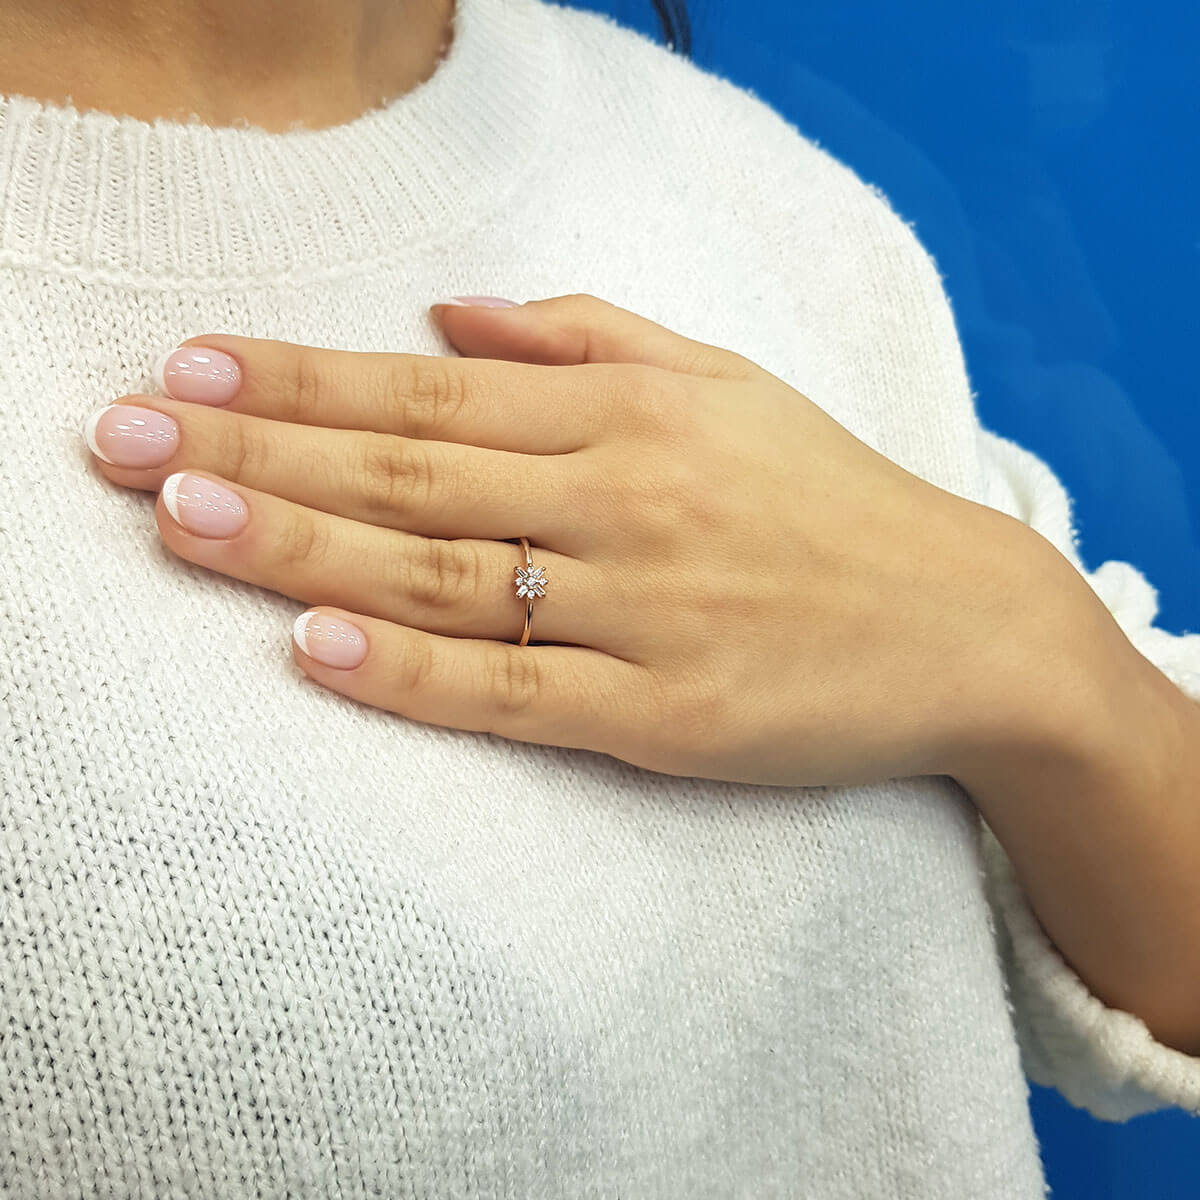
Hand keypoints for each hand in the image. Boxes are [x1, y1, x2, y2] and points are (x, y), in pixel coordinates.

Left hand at [83, 293, 1041, 786]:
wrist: (966, 622)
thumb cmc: (833, 500)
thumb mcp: (727, 383)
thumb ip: (591, 335)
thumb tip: (455, 311)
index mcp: (632, 415)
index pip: (429, 392)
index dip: (300, 382)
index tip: (190, 371)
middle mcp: (626, 500)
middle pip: (408, 475)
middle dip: (255, 456)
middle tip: (123, 443)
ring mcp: (645, 611)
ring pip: (442, 576)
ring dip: (299, 550)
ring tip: (178, 523)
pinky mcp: (668, 715)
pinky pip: (518, 692)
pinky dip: (414, 674)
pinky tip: (318, 650)